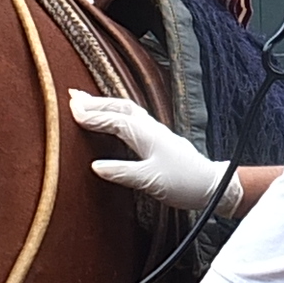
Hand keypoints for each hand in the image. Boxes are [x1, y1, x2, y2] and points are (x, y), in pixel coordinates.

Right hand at [71, 91, 239, 214]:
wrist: (212, 185)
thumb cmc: (184, 182)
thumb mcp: (150, 181)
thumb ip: (122, 172)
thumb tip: (95, 166)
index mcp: (146, 135)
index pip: (114, 120)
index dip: (92, 116)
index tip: (71, 110)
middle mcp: (150, 128)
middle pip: (119, 107)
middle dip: (95, 102)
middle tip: (72, 96)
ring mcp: (156, 132)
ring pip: (127, 110)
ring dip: (106, 104)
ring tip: (87, 101)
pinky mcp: (159, 139)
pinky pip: (133, 118)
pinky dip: (117, 113)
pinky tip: (113, 117)